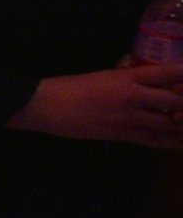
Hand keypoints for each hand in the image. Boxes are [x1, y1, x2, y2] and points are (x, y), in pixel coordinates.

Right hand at [7, 64, 182, 147]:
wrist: (47, 105)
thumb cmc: (70, 86)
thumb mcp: (102, 76)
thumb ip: (125, 80)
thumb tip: (142, 83)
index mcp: (127, 77)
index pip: (166, 73)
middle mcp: (133, 97)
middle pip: (174, 101)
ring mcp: (128, 118)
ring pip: (167, 124)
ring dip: (181, 125)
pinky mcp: (120, 135)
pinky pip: (152, 140)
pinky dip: (168, 142)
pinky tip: (177, 143)